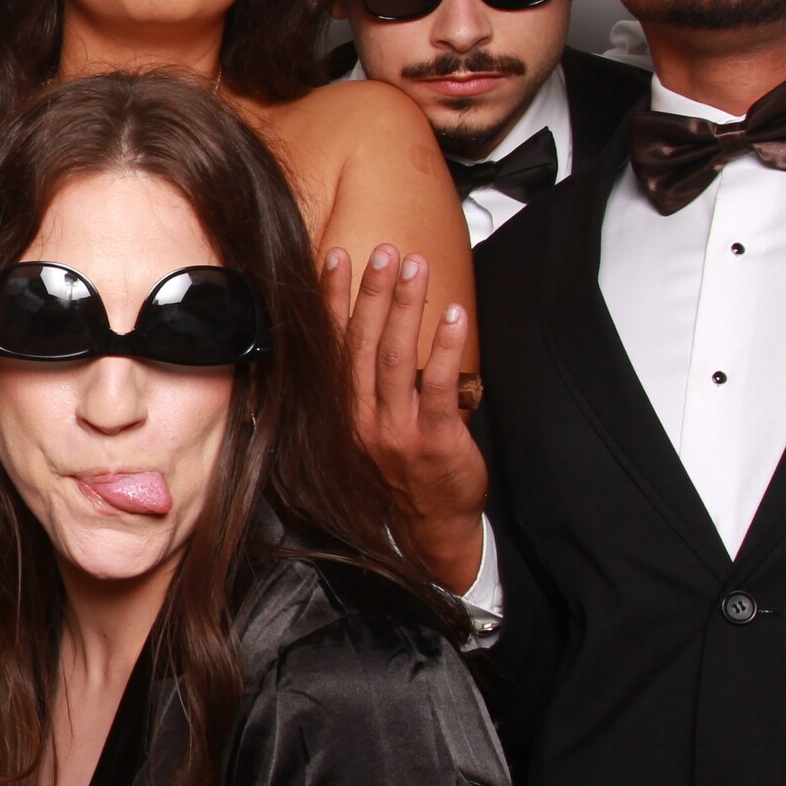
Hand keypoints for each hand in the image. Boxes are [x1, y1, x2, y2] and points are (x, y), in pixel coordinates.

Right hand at [326, 245, 486, 593]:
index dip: (333, 301)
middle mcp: (362, 420)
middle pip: (363, 344)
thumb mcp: (367, 433)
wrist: (430, 532)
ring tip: (415, 268)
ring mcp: (396, 431)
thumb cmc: (403, 477)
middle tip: (384, 254)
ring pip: (396, 358)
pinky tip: (452, 315)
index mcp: (343, 413)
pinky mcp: (432, 440)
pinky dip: (444, 347)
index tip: (335, 260)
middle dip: (372, 292)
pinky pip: (436, 386)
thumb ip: (363, 388)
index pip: (334, 346)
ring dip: (405, 308)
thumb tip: (367, 334)